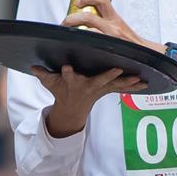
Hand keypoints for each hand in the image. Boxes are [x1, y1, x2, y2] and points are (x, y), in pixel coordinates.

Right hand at [31, 65, 146, 137]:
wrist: (72, 109)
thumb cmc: (61, 91)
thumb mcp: (50, 83)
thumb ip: (42, 74)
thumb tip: (31, 67)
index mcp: (73, 82)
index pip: (69, 76)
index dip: (67, 73)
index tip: (66, 67)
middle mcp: (88, 86)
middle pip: (98, 80)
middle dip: (107, 75)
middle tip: (117, 69)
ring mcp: (99, 89)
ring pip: (115, 84)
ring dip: (127, 81)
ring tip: (138, 78)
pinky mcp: (107, 90)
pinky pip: (122, 88)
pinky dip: (133, 86)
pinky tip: (145, 83)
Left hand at [63, 0, 166, 54]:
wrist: (148, 56)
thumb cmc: (132, 44)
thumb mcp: (120, 27)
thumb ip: (107, 20)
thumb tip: (89, 14)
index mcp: (115, 19)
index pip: (102, 0)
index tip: (78, 1)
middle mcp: (113, 27)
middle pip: (89, 16)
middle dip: (73, 18)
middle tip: (66, 22)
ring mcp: (110, 39)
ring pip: (88, 31)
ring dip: (75, 30)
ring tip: (67, 33)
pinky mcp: (109, 50)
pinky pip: (92, 44)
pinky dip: (82, 43)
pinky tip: (76, 46)